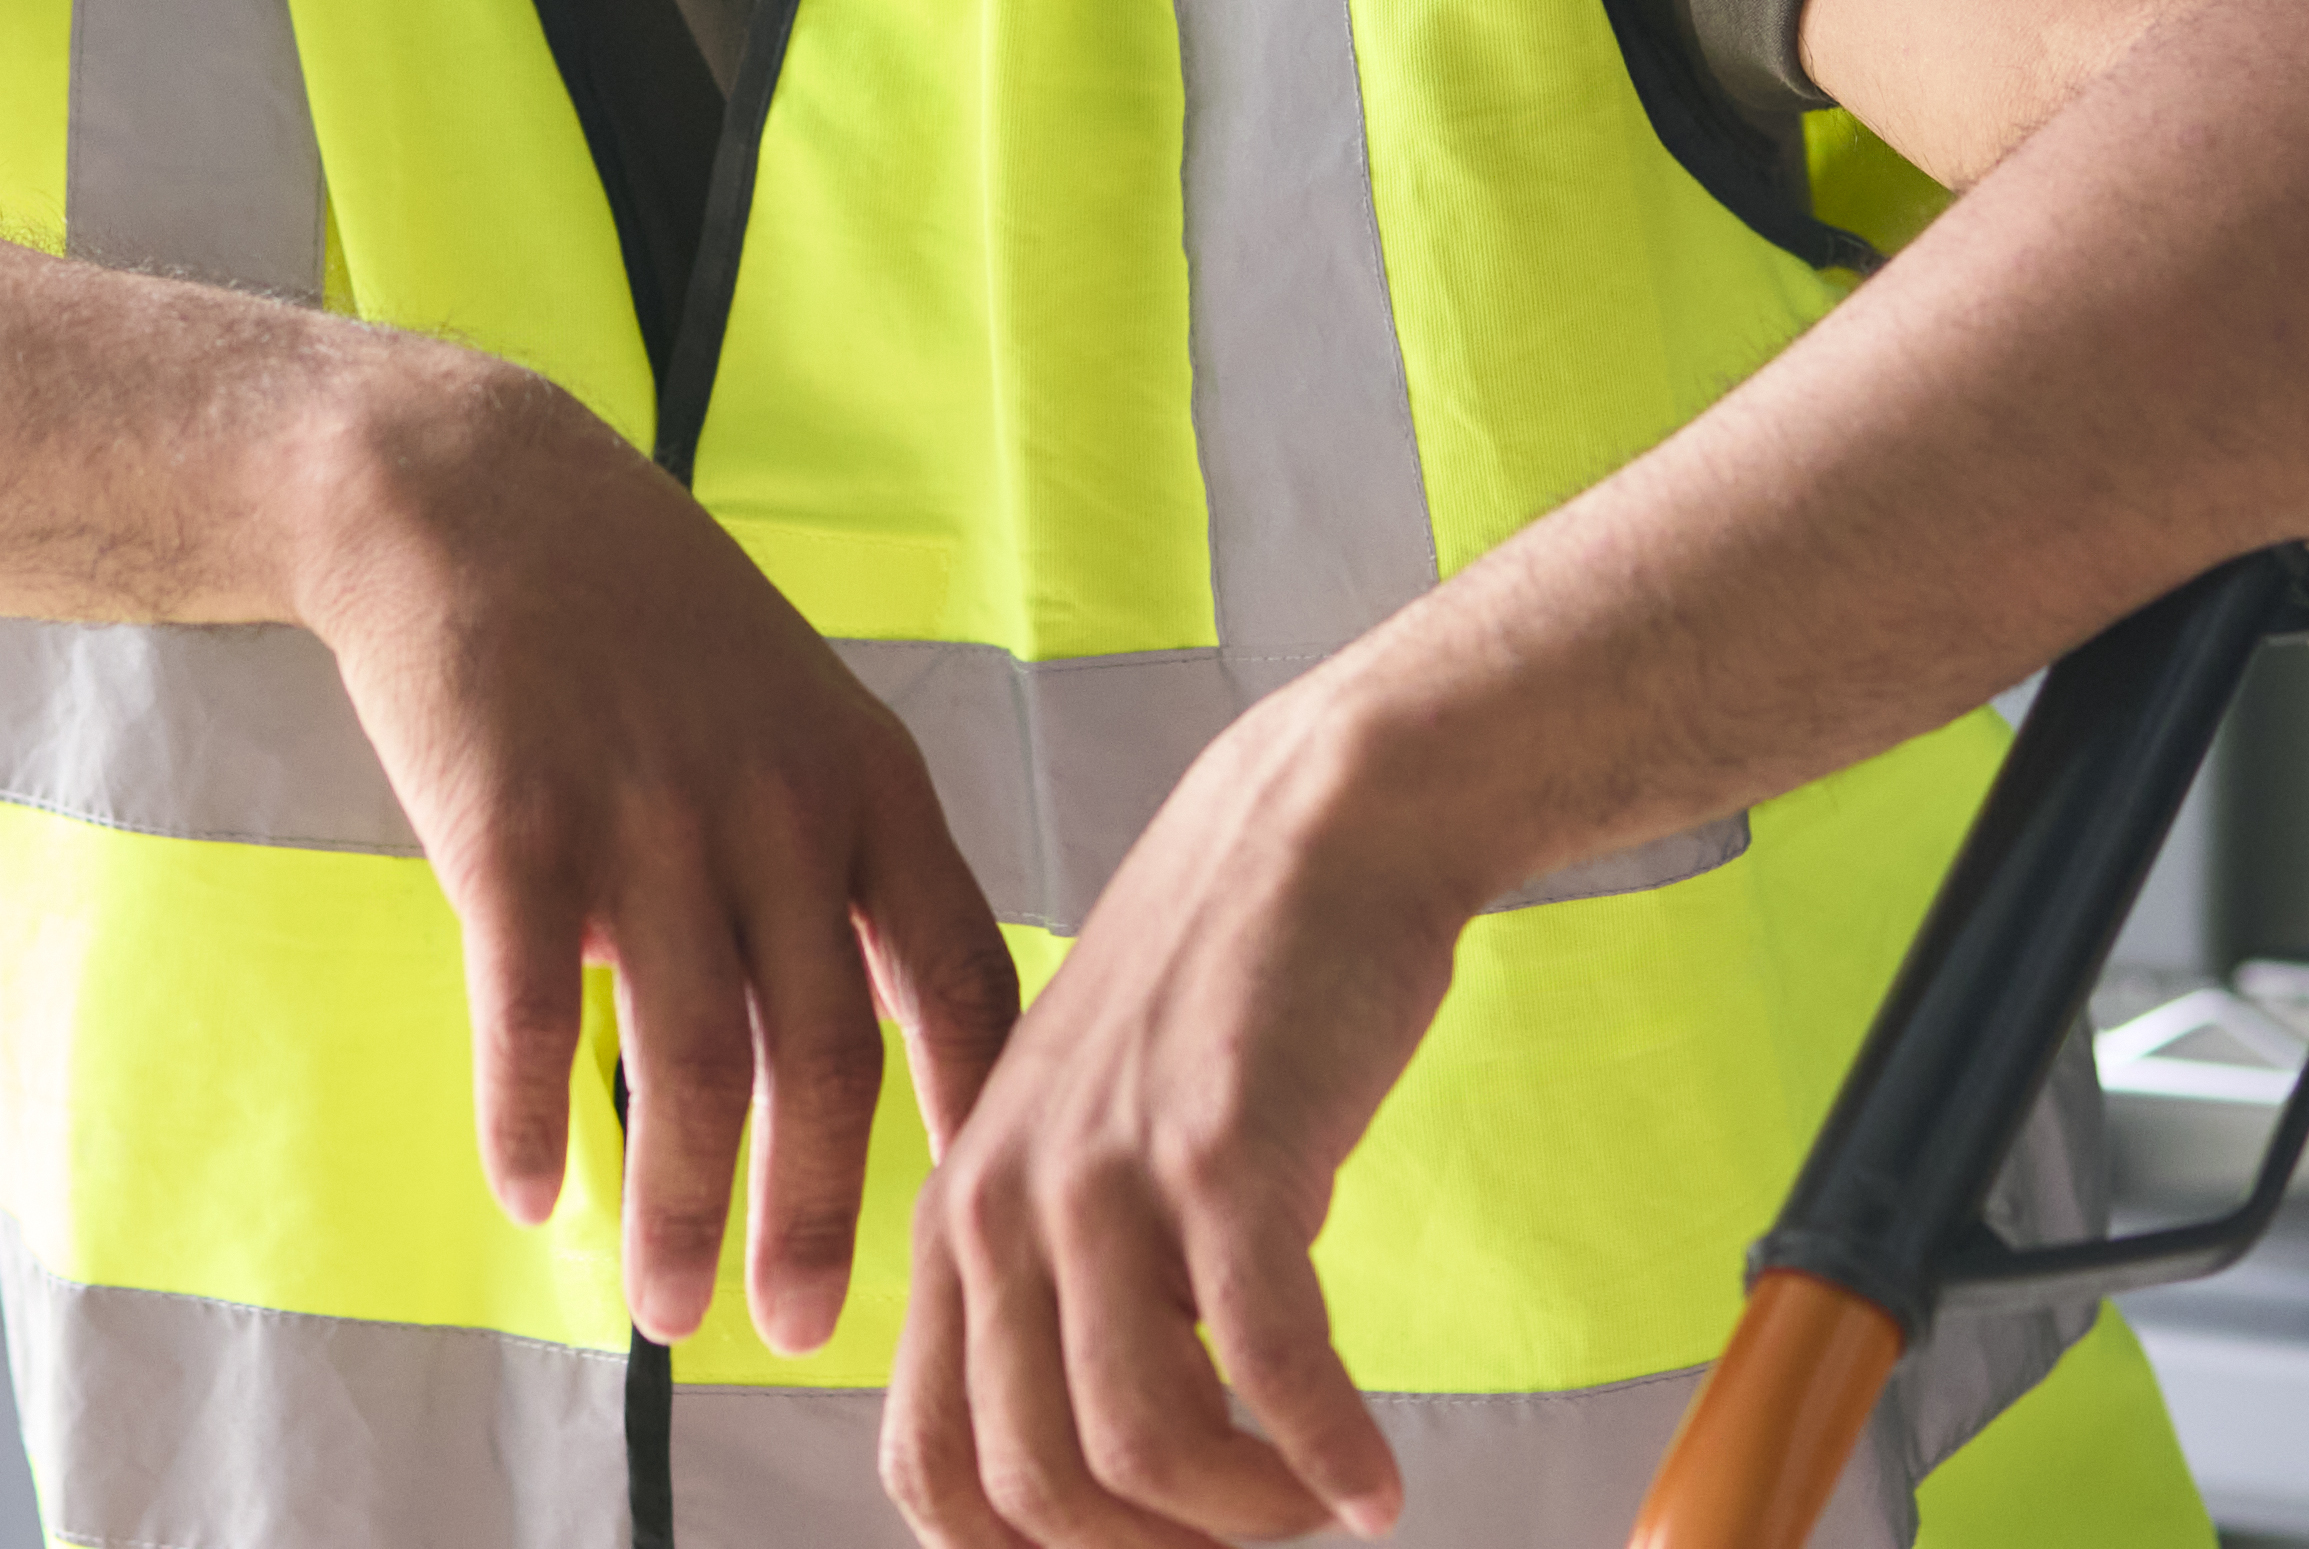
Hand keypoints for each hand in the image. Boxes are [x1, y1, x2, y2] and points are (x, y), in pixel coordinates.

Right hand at [285, 348, 1022, 1359]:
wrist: (473, 489)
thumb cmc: (635, 611)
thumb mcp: (785, 702)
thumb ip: (824, 854)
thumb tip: (844, 1035)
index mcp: (863, 780)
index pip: (963, 980)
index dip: (975, 1120)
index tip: (973, 1232)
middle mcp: (773, 805)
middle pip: (826, 1057)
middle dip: (818, 1215)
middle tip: (799, 1331)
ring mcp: (645, 814)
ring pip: (688, 1062)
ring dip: (680, 1205)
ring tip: (665, 1310)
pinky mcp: (515, 825)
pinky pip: (536, 1011)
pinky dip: (535, 1118)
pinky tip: (531, 1193)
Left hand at [882, 687, 1476, 1543]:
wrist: (1310, 829)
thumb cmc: (1219, 1000)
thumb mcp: (1086, 1142)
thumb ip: (1063, 1279)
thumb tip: (1102, 1472)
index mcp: (960, 1213)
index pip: (932, 1468)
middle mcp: (1002, 1201)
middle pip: (1032, 1485)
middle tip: (1250, 1530)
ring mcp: (1105, 1177)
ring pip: (1138, 1449)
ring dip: (1247, 1516)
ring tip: (1318, 1503)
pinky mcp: (1222, 1154)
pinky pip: (1269, 1370)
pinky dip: (1330, 1456)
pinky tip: (1377, 1482)